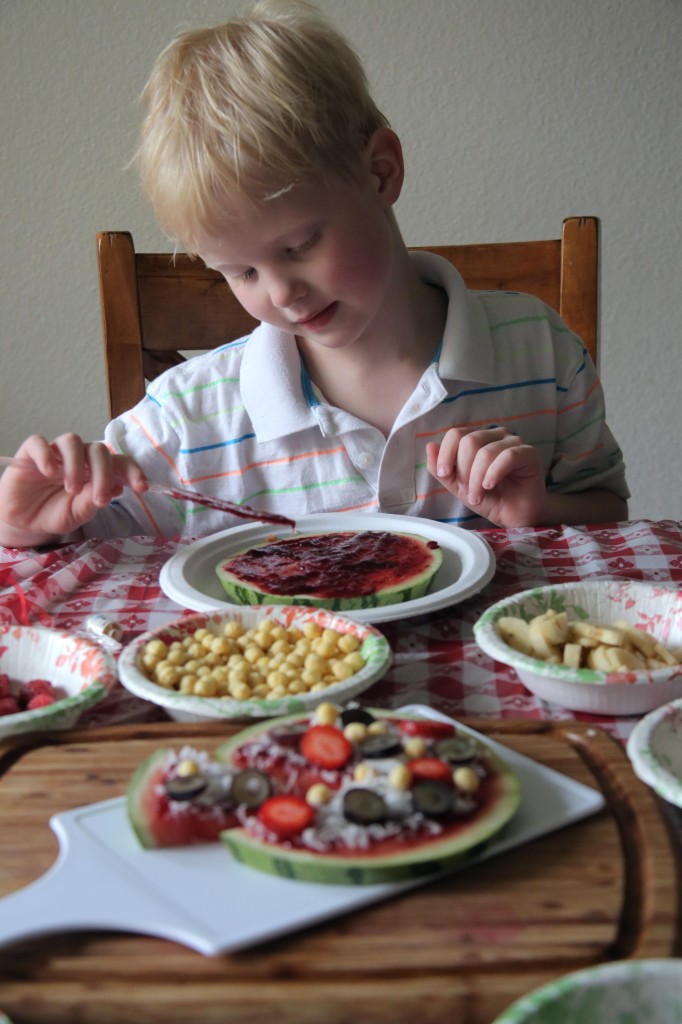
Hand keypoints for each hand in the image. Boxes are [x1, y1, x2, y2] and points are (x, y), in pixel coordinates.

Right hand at [0, 434, 146, 546]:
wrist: (25, 522)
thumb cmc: (55, 514)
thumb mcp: (78, 514)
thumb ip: (92, 501)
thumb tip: (117, 487)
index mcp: (97, 471)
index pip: (120, 462)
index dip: (133, 471)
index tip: (142, 488)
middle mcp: (79, 458)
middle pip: (98, 450)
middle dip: (104, 474)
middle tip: (100, 500)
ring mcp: (55, 454)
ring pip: (72, 440)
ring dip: (76, 465)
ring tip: (72, 489)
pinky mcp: (30, 454)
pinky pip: (39, 442)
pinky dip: (46, 454)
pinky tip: (49, 472)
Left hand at [426, 427, 547, 526]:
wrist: (514, 517)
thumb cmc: (490, 498)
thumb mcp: (458, 486)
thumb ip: (443, 469)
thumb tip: (429, 446)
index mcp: (477, 438)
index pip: (456, 434)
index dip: (446, 454)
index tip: (444, 474)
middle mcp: (495, 435)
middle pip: (469, 441)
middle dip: (463, 471)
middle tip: (468, 492)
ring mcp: (513, 442)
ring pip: (486, 452)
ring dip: (477, 479)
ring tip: (477, 497)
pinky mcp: (529, 453)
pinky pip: (507, 456)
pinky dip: (493, 473)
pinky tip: (490, 486)